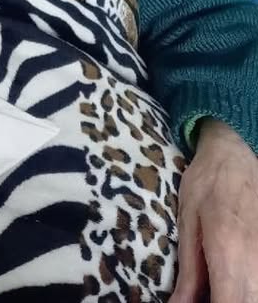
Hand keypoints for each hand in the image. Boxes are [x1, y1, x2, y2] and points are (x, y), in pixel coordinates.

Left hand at [170, 118, 257, 302]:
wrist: (237, 150)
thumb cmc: (208, 182)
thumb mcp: (188, 223)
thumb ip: (188, 273)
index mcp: (230, 254)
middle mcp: (257, 263)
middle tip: (205, 292)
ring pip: (255, 295)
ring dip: (237, 295)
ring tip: (216, 284)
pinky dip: (246, 287)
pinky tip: (230, 279)